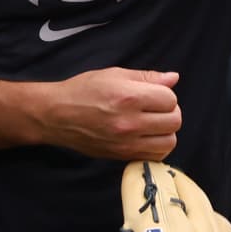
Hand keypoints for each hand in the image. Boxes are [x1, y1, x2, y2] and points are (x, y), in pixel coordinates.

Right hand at [38, 68, 181, 158]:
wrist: (56, 115)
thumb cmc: (83, 91)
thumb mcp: (115, 74)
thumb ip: (147, 77)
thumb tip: (173, 78)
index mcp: (129, 97)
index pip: (170, 99)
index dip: (165, 95)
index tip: (154, 94)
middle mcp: (129, 122)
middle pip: (174, 121)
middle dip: (169, 112)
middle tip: (155, 108)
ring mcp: (125, 143)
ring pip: (169, 142)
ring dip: (166, 131)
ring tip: (153, 123)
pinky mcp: (121, 156)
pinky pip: (154, 156)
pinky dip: (157, 147)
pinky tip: (147, 137)